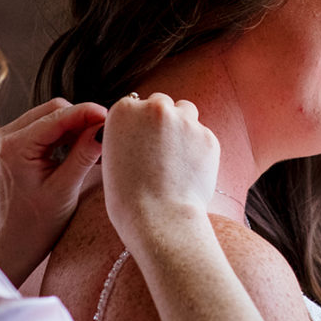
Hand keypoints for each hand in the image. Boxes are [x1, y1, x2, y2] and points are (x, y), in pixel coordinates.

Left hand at [0, 98, 106, 285]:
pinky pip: (42, 127)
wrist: (13, 242)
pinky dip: (63, 134)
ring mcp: (6, 139)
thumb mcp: (65, 189)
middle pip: (53, 110)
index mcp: (14, 147)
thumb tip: (105, 127)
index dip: (88, 113)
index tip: (113, 117)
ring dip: (74, 126)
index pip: (57, 116)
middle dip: (81, 119)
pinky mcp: (11, 144)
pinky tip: (80, 148)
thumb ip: (84, 155)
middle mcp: (5, 137)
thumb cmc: (38, 225)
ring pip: (49, 116)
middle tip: (106, 134)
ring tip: (94, 144)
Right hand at [100, 92, 219, 255]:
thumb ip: (128, 134)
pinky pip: (202, 134)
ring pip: (186, 111)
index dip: (138, 124)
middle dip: (161, 120)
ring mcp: (184, 120)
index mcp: (123, 110)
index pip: (133, 104)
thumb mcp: (112, 157)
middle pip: (161, 103)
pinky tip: (189, 171)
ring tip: (176, 156)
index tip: (140, 142)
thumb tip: (145, 130)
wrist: (157, 218)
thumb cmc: (127, 197)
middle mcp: (154, 108)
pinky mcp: (208, 136)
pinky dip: (198, 148)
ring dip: (182, 125)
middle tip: (160, 150)